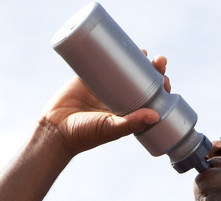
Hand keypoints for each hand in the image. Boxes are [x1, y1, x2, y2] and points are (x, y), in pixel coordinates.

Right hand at [39, 54, 170, 156]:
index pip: (149, 98)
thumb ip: (130, 123)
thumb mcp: (110, 129)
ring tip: (144, 51)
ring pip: (123, 69)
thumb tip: (156, 115)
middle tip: (159, 61)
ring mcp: (103, 87)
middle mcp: (118, 99)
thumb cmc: (83, 135)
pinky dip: (110, 53)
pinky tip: (120, 44)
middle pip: (139, 80)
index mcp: (127, 112)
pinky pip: (100, 62)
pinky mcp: (87, 77)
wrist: (54, 130)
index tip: (166, 80)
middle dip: (151, 70)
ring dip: (135, 59)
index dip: (160, 88)